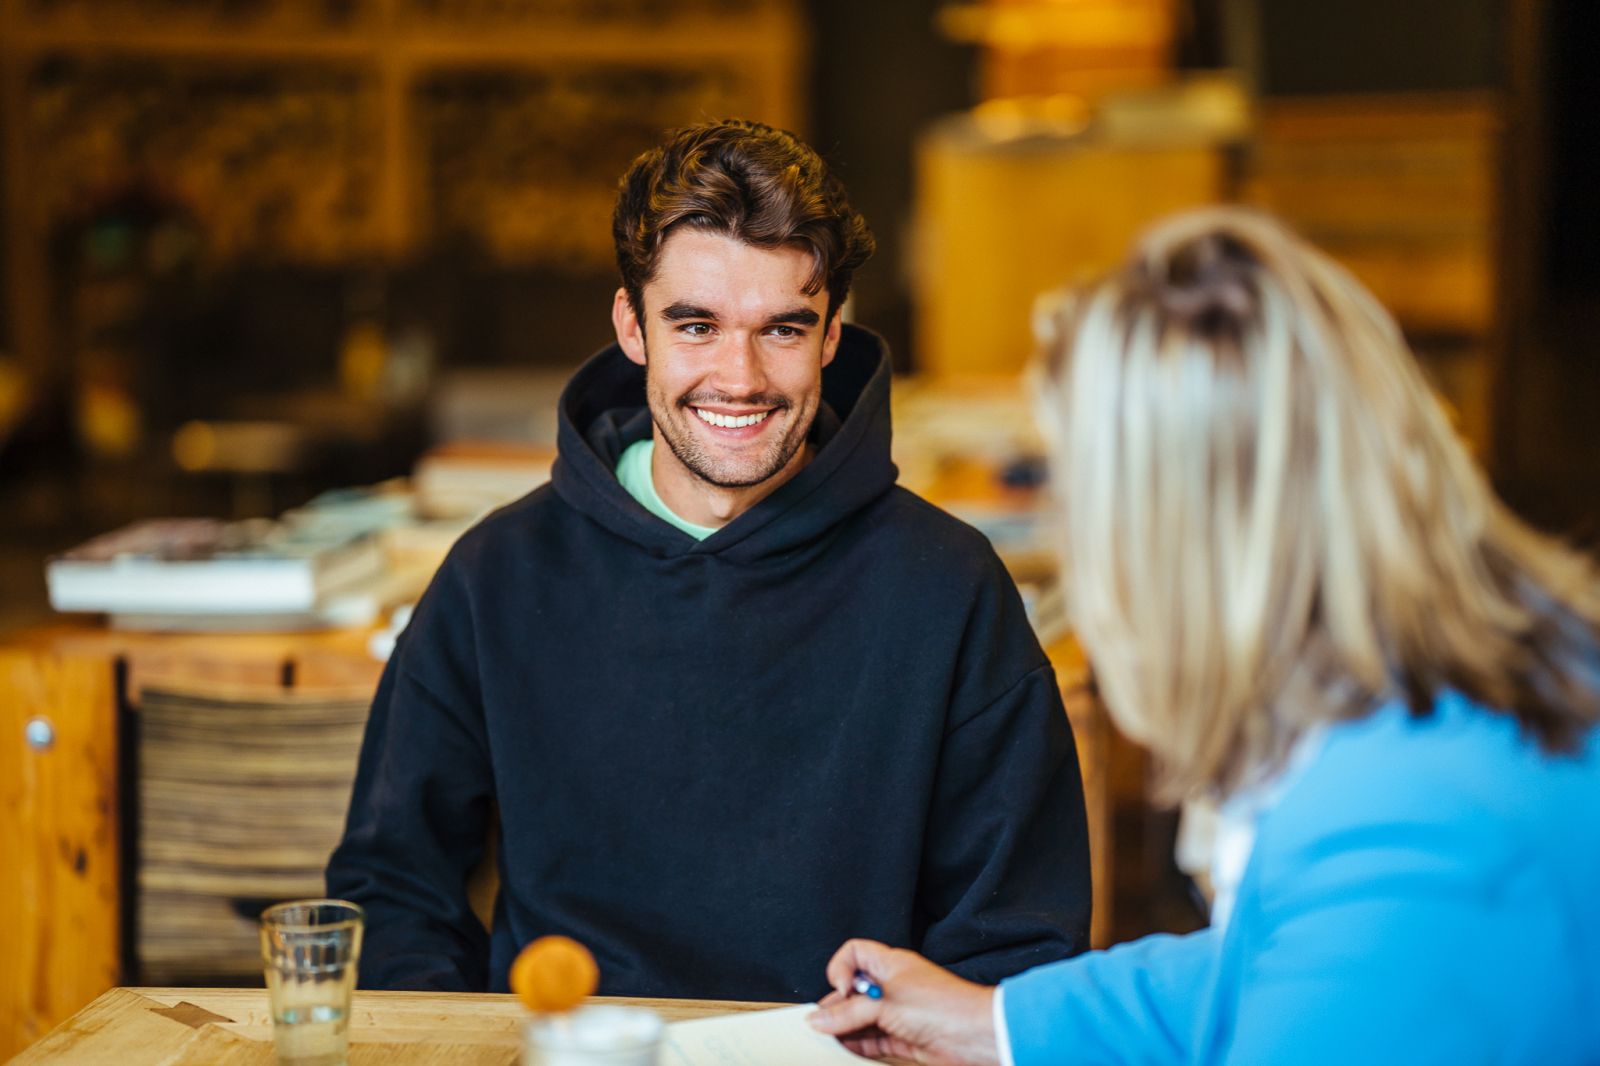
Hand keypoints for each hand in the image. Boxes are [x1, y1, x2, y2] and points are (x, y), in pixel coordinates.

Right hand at [807, 939, 999, 1065]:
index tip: (839, 990)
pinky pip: (873, 1040)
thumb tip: (821, 1019)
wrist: (978, 1036)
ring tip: (829, 1039)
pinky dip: (858, 1045)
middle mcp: (893, 986)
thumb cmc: (945, 1006)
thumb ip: (850, 1013)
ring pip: (862, 1018)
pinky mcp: (904, 1038)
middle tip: (821, 1023)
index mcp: (891, 963)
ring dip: (844, 1029)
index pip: (855, 954)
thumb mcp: (886, 1004)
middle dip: (836, 1006)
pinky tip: (846, 1049)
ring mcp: (899, 1013)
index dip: (840, 969)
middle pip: (854, 991)